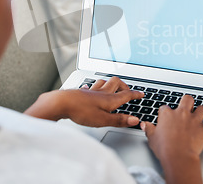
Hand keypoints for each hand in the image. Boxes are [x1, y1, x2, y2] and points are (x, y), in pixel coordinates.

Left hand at [24, 77, 143, 127]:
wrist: (61, 103)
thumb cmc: (81, 111)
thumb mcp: (103, 120)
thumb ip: (119, 120)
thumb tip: (135, 120)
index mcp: (109, 99)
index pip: (126, 95)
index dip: (135, 94)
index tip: (141, 94)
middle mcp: (101, 92)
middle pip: (116, 83)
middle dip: (124, 85)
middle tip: (128, 90)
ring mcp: (91, 91)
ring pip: (104, 82)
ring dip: (110, 83)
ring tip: (113, 87)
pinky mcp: (81, 92)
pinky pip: (91, 86)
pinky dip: (95, 87)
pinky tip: (91, 89)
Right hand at [141, 95, 202, 183]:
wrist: (178, 156)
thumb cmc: (164, 148)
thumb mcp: (152, 138)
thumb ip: (149, 129)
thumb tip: (144, 125)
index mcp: (167, 115)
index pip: (165, 108)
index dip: (165, 112)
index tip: (165, 116)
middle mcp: (182, 114)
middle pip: (187, 99)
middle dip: (187, 101)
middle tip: (186, 105)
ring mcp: (194, 121)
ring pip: (202, 109)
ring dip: (202, 110)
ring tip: (202, 111)